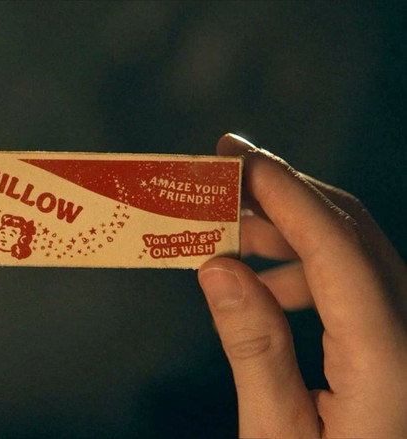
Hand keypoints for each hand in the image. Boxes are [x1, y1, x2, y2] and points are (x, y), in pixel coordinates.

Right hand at [197, 134, 406, 437]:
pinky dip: (305, 265)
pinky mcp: (397, 343)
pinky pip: (354, 281)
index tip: (238, 158)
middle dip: (284, 193)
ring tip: (225, 233)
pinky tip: (263, 283)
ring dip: (289, 228)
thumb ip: (254, 350)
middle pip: (354, 233)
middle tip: (222, 172)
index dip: (285, 193)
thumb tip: (218, 268)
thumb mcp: (277, 438)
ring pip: (355, 251)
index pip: (337, 250)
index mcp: (389, 362)